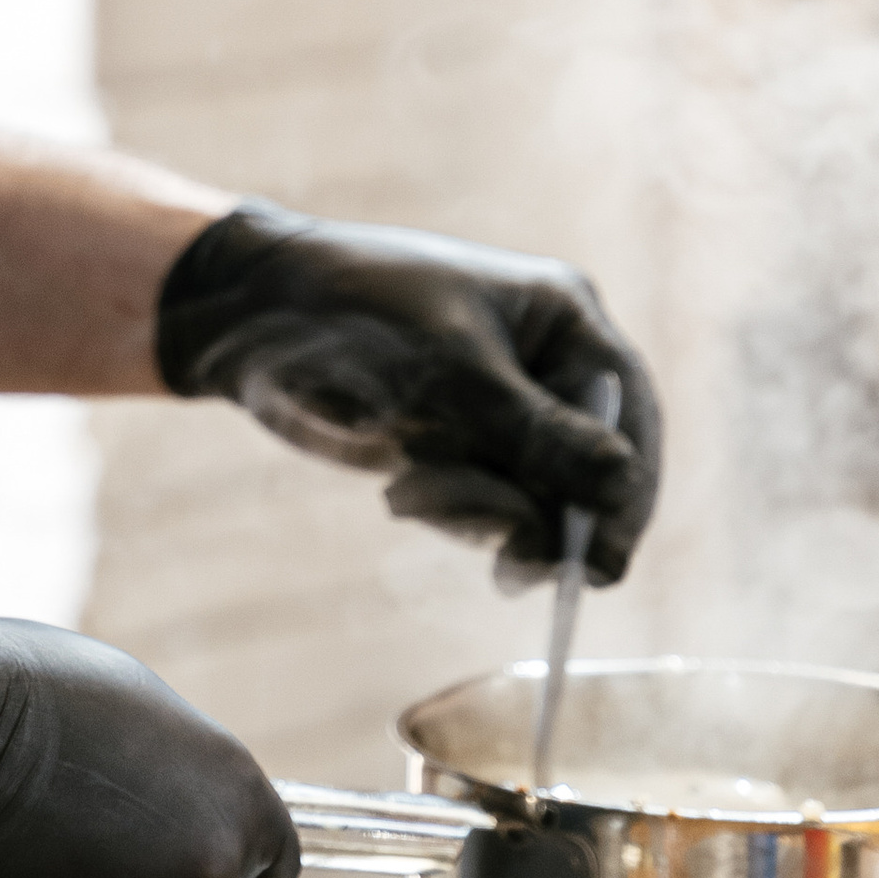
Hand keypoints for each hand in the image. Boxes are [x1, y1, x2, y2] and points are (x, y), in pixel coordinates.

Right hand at [0, 610, 297, 877]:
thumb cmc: (18, 693)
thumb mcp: (135, 706)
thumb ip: (183, 774)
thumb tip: (189, 810)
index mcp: (233, 807)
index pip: (274, 867)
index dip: (240, 859)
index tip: (207, 850)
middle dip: (160, 873)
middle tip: (90, 822)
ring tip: (23, 830)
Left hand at [153, 200, 660, 585]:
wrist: (252, 313)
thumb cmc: (358, 313)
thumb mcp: (453, 373)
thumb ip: (538, 436)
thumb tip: (622, 488)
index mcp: (564, 320)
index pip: (627, 414)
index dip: (626, 490)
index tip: (606, 559)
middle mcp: (545, 366)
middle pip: (588, 468)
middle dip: (543, 513)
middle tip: (511, 564)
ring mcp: (501, 411)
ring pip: (534, 497)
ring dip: (481, 512)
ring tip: (410, 491)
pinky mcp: (457, 446)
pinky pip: (485, 504)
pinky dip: (451, 510)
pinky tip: (401, 491)